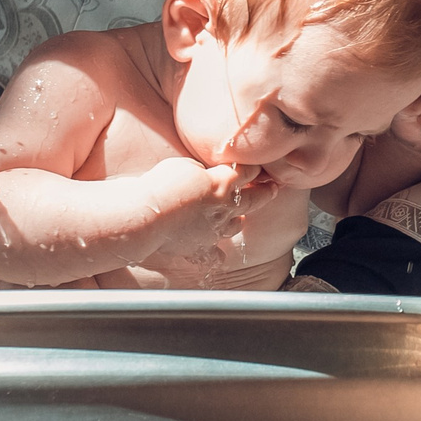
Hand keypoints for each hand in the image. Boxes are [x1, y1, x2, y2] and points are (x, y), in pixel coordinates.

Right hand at [136, 157, 277, 266]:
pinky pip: (212, 254)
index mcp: (223, 183)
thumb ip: (200, 171)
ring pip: (235, 226)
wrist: (146, 216)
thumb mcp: (184, 165)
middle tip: (273, 189)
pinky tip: (217, 255)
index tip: (258, 166)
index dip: (254, 168)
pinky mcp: (200, 247)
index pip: (248, 172)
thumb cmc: (162, 185)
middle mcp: (225, 207)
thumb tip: (204, 175)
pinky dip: (215, 254)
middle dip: (265, 193)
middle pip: (254, 199)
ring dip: (238, 221)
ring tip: (239, 220)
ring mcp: (214, 230)